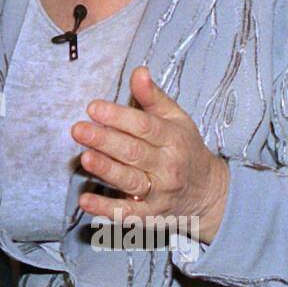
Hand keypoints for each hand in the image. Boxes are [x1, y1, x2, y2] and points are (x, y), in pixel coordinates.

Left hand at [71, 66, 229, 243]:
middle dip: (105, 140)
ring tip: (85, 158)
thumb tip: (138, 71)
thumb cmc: (185, 148)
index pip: (144, 126)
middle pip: (134, 152)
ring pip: (130, 181)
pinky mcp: (150, 215)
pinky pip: (127, 213)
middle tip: (78, 129)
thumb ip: (153, 97)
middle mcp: (167, 166)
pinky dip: (106, 209)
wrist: (209, 192)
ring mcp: (159, 192)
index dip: (118, 116)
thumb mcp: (176, 119)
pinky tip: (85, 201)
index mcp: (173, 138)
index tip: (93, 107)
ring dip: (107, 170)